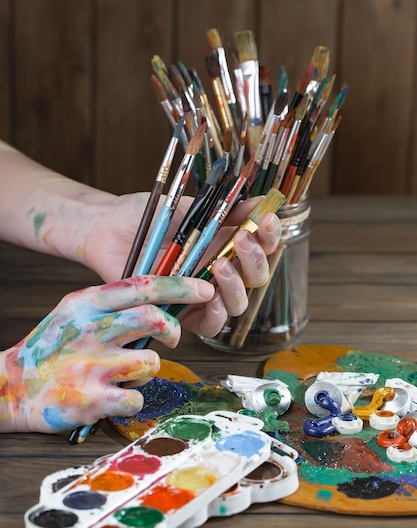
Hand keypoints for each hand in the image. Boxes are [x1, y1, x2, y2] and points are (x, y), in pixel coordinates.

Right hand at [0, 275, 214, 432]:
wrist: (12, 387)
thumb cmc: (52, 348)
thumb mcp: (74, 310)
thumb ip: (111, 302)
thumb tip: (161, 298)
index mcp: (87, 303)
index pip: (143, 286)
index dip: (180, 286)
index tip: (205, 290)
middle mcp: (90, 330)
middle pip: (153, 320)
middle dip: (172, 330)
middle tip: (172, 339)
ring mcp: (91, 366)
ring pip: (150, 363)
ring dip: (147, 370)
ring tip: (126, 374)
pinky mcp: (93, 400)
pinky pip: (137, 399)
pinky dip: (133, 399)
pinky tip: (114, 395)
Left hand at [83, 194, 281, 336]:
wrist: (109, 228)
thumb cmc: (148, 216)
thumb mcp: (191, 207)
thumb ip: (226, 209)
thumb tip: (262, 202)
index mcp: (225, 243)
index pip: (262, 246)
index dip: (271, 236)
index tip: (268, 220)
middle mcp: (218, 270)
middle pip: (256, 277)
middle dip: (256, 259)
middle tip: (242, 238)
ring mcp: (201, 293)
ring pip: (238, 304)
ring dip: (237, 285)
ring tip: (219, 264)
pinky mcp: (181, 311)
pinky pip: (210, 325)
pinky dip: (215, 313)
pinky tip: (209, 295)